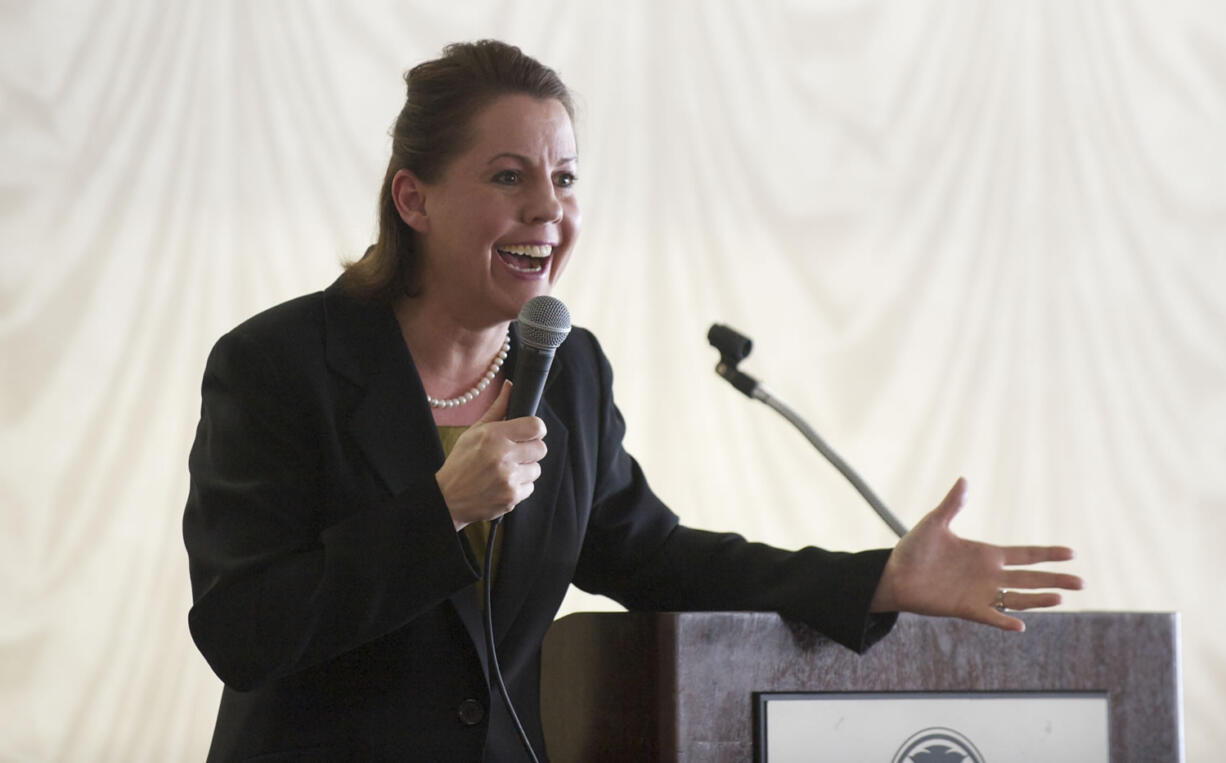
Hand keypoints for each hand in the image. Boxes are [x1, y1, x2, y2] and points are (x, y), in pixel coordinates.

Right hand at [435, 381, 547, 530]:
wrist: (448, 497)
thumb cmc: (461, 462)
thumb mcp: (475, 431)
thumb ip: (497, 409)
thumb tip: (510, 386)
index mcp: (494, 436)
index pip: (536, 426)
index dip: (536, 429)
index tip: (530, 433)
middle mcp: (503, 457)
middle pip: (541, 448)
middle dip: (530, 450)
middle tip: (515, 453)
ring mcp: (508, 479)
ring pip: (536, 469)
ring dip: (525, 469)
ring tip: (505, 470)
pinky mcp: (511, 498)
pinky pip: (530, 487)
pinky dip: (519, 486)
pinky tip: (502, 484)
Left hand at [870, 477, 1083, 630]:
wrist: (894, 575)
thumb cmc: (914, 549)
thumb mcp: (934, 523)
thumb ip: (953, 504)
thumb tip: (964, 479)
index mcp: (986, 554)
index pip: (1025, 555)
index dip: (1047, 554)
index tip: (1071, 553)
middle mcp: (989, 575)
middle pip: (1030, 578)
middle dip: (1056, 579)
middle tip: (1083, 582)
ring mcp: (980, 593)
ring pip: (1018, 598)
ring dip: (1039, 599)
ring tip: (1061, 598)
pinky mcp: (966, 608)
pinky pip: (990, 616)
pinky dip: (1004, 621)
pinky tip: (1020, 625)